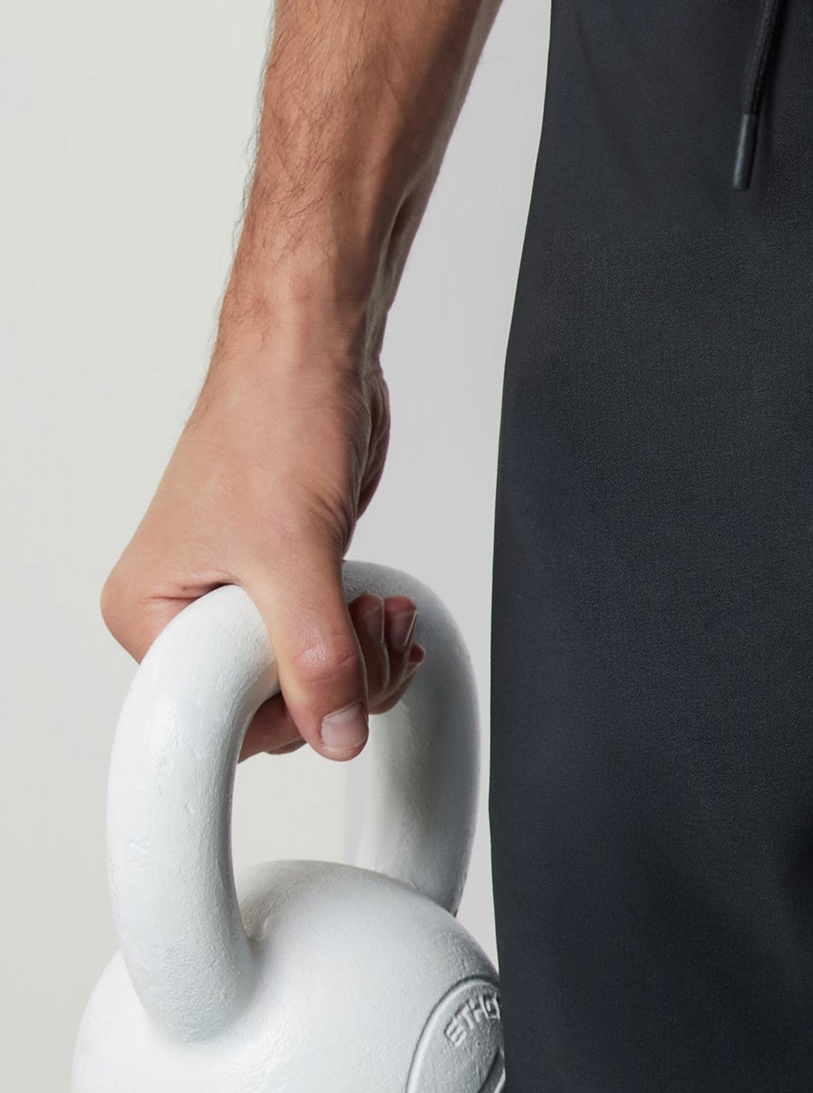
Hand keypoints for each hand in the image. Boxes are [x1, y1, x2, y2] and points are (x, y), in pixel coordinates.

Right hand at [101, 334, 421, 758]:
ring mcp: (237, 599)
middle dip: (336, 684)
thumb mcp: (295, 555)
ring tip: (380, 616)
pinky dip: (363, 640)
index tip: (332, 692)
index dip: (284, 717)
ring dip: (361, 662)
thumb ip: (316, 656)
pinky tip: (384, 614)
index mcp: (149, 612)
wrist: (311, 358)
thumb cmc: (272, 421)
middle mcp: (183, 611)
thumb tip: (337, 734)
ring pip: (304, 680)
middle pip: (265, 707)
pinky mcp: (285, 583)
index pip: (211, 720)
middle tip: (366, 635)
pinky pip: (325, 645)